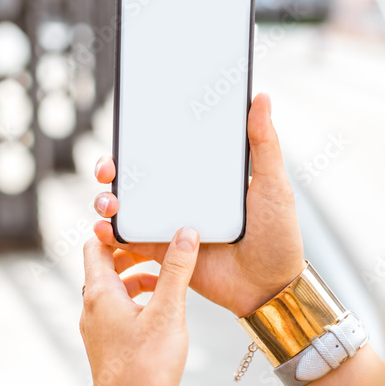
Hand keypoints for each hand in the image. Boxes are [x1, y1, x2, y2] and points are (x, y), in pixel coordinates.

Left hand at [79, 228, 199, 385]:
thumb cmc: (146, 370)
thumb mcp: (169, 313)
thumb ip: (176, 271)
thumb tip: (185, 233)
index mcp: (99, 294)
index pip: (96, 244)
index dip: (117, 229)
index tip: (145, 223)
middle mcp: (92, 309)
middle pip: (106, 266)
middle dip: (135, 253)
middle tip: (165, 246)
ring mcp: (99, 330)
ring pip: (115, 290)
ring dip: (140, 278)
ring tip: (170, 279)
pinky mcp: (109, 347)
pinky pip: (121, 312)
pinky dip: (140, 302)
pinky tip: (165, 312)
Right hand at [92, 92, 304, 316]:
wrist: (271, 287)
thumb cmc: (278, 235)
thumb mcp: (274, 185)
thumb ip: (264, 143)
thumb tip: (261, 97)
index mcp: (205, 177)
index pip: (167, 151)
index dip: (143, 139)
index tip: (129, 128)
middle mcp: (183, 198)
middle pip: (138, 177)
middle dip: (113, 168)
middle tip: (108, 168)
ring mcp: (171, 225)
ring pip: (129, 207)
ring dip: (108, 200)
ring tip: (108, 201)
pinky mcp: (165, 254)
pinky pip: (131, 242)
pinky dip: (113, 235)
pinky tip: (106, 229)